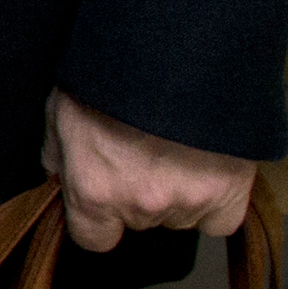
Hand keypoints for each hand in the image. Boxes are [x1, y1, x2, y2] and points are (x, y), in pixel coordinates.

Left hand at [45, 89, 251, 253]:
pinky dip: (217, 203)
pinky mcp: (231, 190)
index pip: (94, 239)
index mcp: (94, 190)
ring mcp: (189, 200)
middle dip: (140, 195)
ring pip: (181, 217)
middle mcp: (141, 205)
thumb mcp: (63, 107)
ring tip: (177, 150)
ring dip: (179, 194)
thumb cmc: (113, 72)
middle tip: (145, 153)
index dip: (99, 221)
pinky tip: (208, 171)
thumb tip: (56, 175)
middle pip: (140, 221)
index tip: (106, 197)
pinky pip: (221, 221)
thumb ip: (57, 151)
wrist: (178, 49)